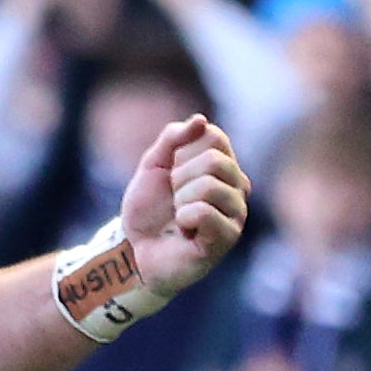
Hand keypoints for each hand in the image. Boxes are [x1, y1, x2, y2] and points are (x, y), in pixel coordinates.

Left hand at [121, 114, 250, 297]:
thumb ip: (173, 139)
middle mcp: (237, 188)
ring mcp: (236, 213)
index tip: (171, 174)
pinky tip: (185, 231)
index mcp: (223, 167)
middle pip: (215, 160)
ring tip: (178, 216)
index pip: (214, 137)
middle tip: (173, 199)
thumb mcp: (153, 166)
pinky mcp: (227, 238)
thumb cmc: (148, 210)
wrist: (133, 249)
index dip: (181, 153)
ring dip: (181, 199)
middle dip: (180, 178)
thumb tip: (201, 120)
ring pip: (211, 186)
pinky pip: (205, 212)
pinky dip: (185, 217)